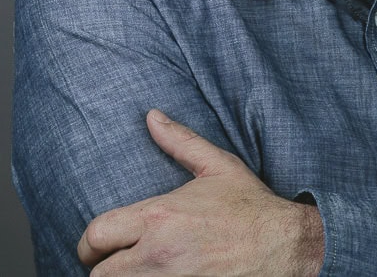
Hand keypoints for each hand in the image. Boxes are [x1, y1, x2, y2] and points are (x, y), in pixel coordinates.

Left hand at [77, 109, 323, 275]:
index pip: (97, 235)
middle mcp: (159, 253)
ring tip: (133, 273)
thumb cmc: (251, 208)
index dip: (89, 245)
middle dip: (103, 269)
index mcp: (159, 216)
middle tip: (113, 266)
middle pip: (101, 274)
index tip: (96, 248)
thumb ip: (179, 141)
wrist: (288, 246)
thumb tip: (151, 116)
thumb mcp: (217, 167)